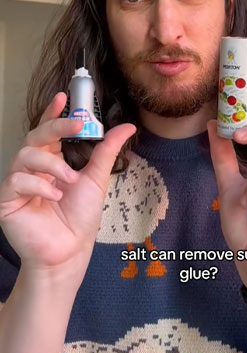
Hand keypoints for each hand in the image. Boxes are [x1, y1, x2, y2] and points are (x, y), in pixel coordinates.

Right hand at [0, 93, 135, 280]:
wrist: (69, 254)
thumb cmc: (79, 222)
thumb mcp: (96, 181)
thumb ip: (106, 152)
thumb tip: (128, 127)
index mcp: (50, 163)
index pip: (47, 131)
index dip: (53, 113)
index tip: (64, 98)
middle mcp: (32, 169)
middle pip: (35, 136)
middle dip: (56, 126)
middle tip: (77, 124)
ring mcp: (18, 183)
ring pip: (25, 154)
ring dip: (51, 164)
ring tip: (69, 181)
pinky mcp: (7, 199)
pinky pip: (17, 180)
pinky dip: (38, 185)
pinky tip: (54, 197)